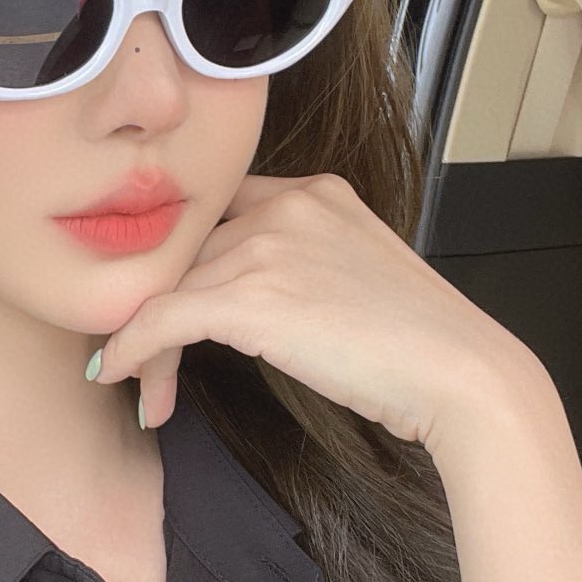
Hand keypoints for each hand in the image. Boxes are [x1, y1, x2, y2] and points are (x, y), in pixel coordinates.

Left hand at [88, 172, 537, 456]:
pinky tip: (121, 376)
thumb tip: (262, 303)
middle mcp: (286, 204)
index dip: (188, 259)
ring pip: (169, 287)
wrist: (460, 375)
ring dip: (149, 343)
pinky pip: (159, 317)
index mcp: (315, 191)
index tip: (168, 300)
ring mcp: (266, 246)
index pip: (222, 212)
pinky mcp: (248, 297)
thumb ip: (307, 264)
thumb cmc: (422, 345)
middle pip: (189, 250)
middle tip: (148, 358)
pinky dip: (133, 349)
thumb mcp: (361, 274)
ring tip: (149, 389)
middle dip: (162, 305)